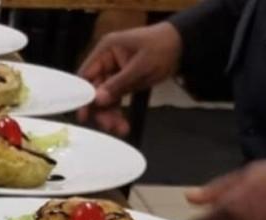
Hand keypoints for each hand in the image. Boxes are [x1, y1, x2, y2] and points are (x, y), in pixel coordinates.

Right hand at [76, 22, 182, 136]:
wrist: (183, 45)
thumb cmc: (162, 47)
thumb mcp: (141, 66)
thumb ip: (118, 84)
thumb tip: (98, 99)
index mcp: (105, 50)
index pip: (86, 75)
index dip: (82, 95)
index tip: (84, 115)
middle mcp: (106, 62)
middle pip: (94, 90)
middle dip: (101, 109)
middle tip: (108, 126)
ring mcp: (114, 73)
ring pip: (105, 98)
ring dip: (110, 114)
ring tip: (120, 129)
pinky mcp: (123, 82)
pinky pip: (116, 100)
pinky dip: (119, 112)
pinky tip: (123, 125)